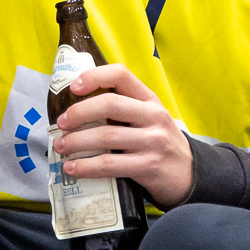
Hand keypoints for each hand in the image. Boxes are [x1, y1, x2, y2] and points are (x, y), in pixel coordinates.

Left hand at [50, 63, 193, 207]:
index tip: (74, 87)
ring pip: (106, 136)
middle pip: (110, 104)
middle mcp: (154, 116)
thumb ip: (124, 109)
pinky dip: (86, 167)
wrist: (188, 174)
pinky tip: (72, 168)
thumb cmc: (158, 143)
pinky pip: (110, 165)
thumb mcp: (149, 118)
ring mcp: (153, 142)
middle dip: (79, 113)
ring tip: (61, 147)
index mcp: (150, 99)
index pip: (121, 75)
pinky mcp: (148, 166)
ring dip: (76, 142)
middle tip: (61, 123)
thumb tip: (76, 107)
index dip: (95, 76)